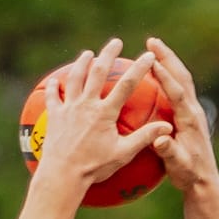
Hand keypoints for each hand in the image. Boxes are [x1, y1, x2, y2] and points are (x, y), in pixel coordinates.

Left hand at [31, 40, 171, 195]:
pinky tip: (54, 81)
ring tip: (87, 54)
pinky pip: (52, 96)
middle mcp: (86, 104)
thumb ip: (145, 138)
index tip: (148, 55)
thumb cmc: (94, 168)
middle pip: (98, 71)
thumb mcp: (123, 154)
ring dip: (82, 63)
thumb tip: (167, 128)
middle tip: (116, 43)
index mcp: (105, 113)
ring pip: (75, 78)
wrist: (62, 176)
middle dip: (108, 54)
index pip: (127, 85)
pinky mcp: (54, 115)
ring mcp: (69, 108)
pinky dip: (53, 87)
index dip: (139, 68)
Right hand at [146, 37, 218, 196]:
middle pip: (182, 77)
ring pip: (182, 80)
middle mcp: (194, 111)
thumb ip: (168, 151)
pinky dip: (168, 76)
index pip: (177, 92)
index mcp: (190, 120)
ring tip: (153, 48)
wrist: (204, 182)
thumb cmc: (189, 176)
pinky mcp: (190, 115)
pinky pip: (178, 90)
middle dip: (167, 57)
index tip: (152, 60)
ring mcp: (193, 112)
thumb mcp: (177, 166)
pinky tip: (155, 73)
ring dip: (169, 62)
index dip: (165, 76)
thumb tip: (158, 138)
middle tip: (151, 41)